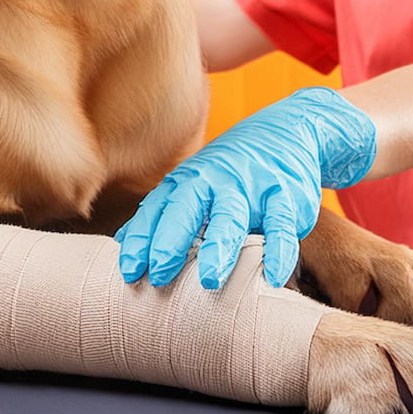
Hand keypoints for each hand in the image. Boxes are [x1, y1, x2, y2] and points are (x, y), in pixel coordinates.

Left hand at [115, 87, 375, 288]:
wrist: (289, 132)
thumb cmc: (232, 173)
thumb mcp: (196, 185)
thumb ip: (163, 214)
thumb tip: (123, 245)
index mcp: (189, 181)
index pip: (158, 210)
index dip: (143, 240)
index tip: (128, 272)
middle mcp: (216, 181)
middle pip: (188, 209)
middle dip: (171, 241)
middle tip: (158, 275)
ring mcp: (251, 186)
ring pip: (232, 216)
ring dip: (220, 246)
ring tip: (210, 281)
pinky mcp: (285, 194)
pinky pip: (281, 224)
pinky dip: (278, 250)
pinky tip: (273, 276)